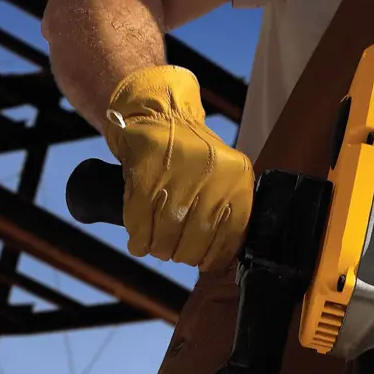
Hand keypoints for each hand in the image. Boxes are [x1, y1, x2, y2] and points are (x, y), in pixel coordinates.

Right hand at [103, 65, 252, 271]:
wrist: (157, 112)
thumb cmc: (190, 155)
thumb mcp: (222, 177)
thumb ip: (227, 211)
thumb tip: (222, 261)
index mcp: (236, 179)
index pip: (228, 240)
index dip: (211, 257)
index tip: (201, 259)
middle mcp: (211, 175)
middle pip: (194, 243)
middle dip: (181, 254)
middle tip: (174, 249)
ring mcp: (176, 174)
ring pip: (165, 237)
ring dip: (158, 248)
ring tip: (156, 244)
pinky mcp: (144, 174)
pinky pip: (139, 224)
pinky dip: (138, 238)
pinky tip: (139, 240)